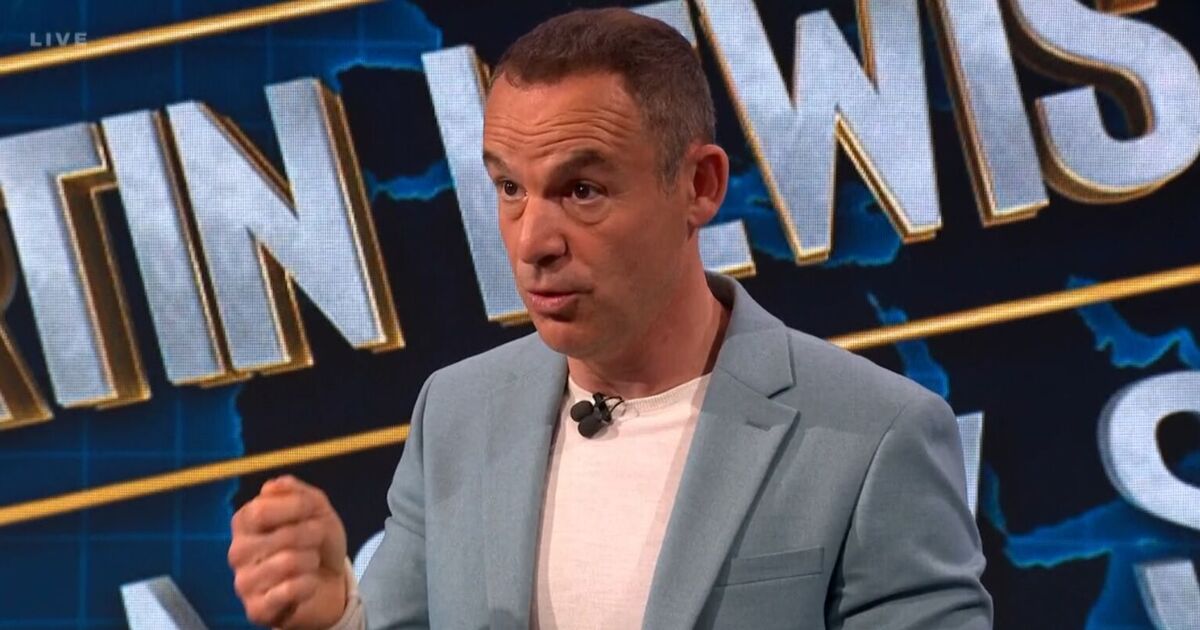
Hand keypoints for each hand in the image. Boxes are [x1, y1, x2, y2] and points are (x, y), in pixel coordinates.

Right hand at [229, 475, 348, 628]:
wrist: (329, 583)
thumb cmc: (316, 543)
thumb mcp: (317, 510)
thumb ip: (298, 493)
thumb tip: (273, 485)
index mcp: (245, 522)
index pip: (261, 509)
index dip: (297, 507)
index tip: (313, 511)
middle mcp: (237, 551)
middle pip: (280, 536)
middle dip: (312, 534)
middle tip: (317, 540)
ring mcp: (244, 582)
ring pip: (289, 562)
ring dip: (312, 560)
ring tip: (311, 562)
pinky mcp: (256, 609)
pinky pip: (291, 589)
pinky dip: (310, 584)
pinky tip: (308, 583)